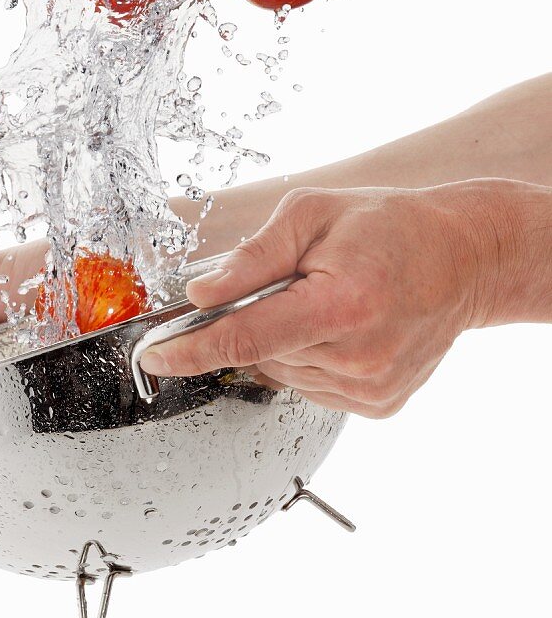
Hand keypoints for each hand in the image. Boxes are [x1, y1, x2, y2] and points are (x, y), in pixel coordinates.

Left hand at [139, 182, 514, 417]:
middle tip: (287, 282)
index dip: (191, 349)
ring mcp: (371, 388)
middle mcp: (357, 358)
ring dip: (283, 340)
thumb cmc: (387, 227)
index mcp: (340, 306)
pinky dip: (308, 358)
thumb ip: (252, 258)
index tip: (154, 356)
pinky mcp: (378, 403)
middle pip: (261, 353)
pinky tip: (339, 327)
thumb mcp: (311, 215)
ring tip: (325, 299)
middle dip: (251, 321)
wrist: (463, 258)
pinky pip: (312, 386)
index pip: (244, 338)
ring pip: (283, 372)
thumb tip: (200, 294)